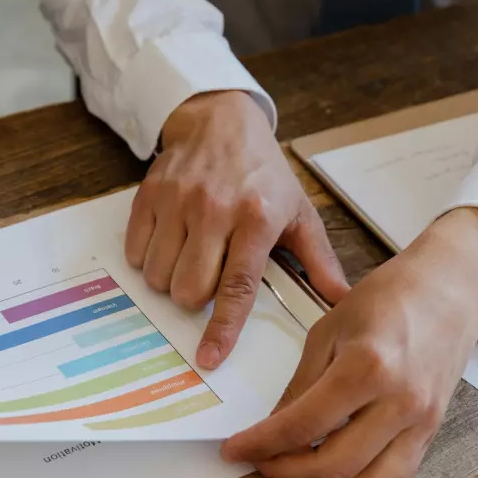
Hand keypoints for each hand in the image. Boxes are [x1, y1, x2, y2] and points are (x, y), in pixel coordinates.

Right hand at [127, 90, 349, 368]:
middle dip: (196, 299)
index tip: (210, 357)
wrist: (220, 119)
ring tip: (190, 257)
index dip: (222, 328)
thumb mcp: (299, 211)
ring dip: (171, 281)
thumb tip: (340, 300)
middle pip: (191, 289)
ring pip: (159, 277)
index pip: (237, 286)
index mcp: (256, 218)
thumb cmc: (263, 172)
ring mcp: (178, 201)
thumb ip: (318, 261)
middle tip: (209, 277)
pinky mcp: (149, 196)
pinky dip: (149, 260)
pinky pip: (136, 253)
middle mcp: (214, 209)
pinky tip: (170, 242)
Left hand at [221, 207, 477, 477]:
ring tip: (298, 466)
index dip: (262, 444)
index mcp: (368, 368)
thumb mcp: (328, 330)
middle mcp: (399, 403)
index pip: (303, 425)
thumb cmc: (391, 297)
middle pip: (334, 467)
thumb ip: (301, 384)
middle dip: (287, 473)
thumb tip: (272, 426)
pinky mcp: (432, 433)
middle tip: (262, 461)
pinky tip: (336, 465)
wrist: (451, 289)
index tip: (236, 449)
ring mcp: (421, 423)